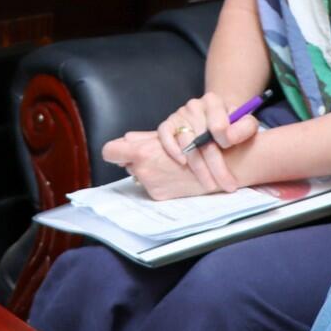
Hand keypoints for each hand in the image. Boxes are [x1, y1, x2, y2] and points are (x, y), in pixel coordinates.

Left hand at [103, 130, 228, 198]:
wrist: (220, 168)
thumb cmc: (197, 144)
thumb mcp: (169, 135)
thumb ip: (145, 138)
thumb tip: (127, 139)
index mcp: (142, 153)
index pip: (111, 151)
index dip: (115, 151)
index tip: (121, 151)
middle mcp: (143, 171)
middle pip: (127, 164)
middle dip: (138, 159)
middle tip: (156, 156)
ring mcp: (151, 185)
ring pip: (139, 174)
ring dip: (151, 169)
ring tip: (171, 165)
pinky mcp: (160, 196)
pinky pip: (152, 186)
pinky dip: (160, 180)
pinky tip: (175, 174)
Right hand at [148, 93, 259, 194]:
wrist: (215, 121)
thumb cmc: (231, 126)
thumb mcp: (245, 123)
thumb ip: (245, 127)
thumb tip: (230, 137)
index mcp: (213, 101)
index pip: (218, 126)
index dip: (226, 143)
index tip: (231, 155)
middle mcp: (194, 105)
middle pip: (203, 141)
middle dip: (217, 167)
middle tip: (227, 185)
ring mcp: (179, 115)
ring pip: (186, 144)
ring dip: (198, 168)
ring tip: (209, 184)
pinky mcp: (167, 124)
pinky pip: (165, 136)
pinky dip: (172, 150)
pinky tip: (182, 163)